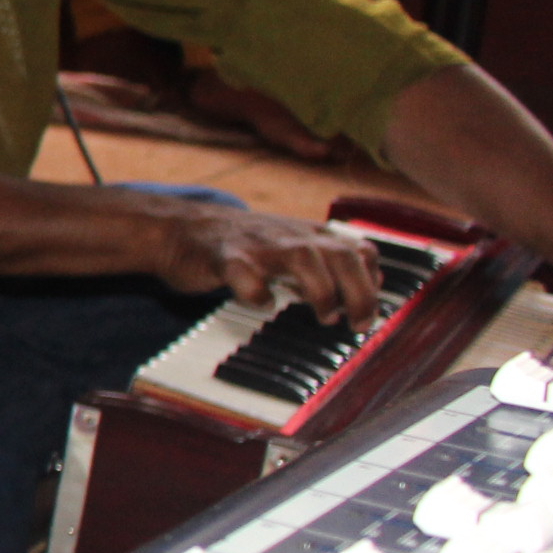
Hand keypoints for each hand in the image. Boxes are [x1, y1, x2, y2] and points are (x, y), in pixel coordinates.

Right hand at [146, 204, 379, 325]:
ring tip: (322, 317)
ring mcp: (258, 244)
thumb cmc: (242, 245)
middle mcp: (290, 235)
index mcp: (309, 234)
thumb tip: (371, 283)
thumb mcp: (291, 244)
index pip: (359, 250)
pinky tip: (262, 304)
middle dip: (358, 292)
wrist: (180, 228)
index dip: (372, 281)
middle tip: (357, 324)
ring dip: (321, 291)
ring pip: (303, 257)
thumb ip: (327, 261)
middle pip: (341, 254)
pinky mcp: (224, 256)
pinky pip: (245, 274)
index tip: (367, 311)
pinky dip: (257, 293)